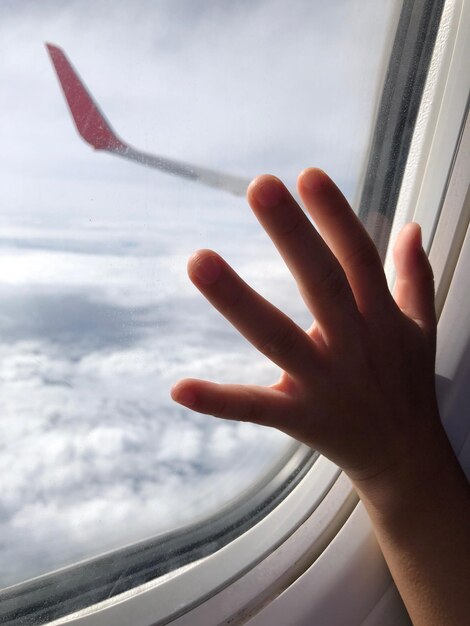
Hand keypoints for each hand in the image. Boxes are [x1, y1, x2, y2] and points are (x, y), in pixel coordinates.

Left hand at [171, 169, 445, 484]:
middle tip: (260, 186)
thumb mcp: (422, 326)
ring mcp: (322, 383)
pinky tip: (178, 388)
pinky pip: (254, 408)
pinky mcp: (298, 418)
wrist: (405, 458)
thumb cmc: (407, 382)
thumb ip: (414, 275)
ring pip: (277, 337)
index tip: (306, 175)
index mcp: (381, 318)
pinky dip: (218, 400)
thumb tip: (410, 225)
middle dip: (293, 235)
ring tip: (198, 259)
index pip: (359, 257)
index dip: (336, 216)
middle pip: (322, 284)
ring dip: (238, 300)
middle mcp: (353, 345)